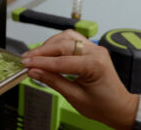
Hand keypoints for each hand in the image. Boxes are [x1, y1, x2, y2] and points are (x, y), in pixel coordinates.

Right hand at [21, 29, 138, 129]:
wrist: (119, 107)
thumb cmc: (103, 105)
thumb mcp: (75, 97)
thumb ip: (53, 81)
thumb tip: (35, 71)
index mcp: (95, 65)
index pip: (60, 61)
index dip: (40, 62)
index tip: (26, 64)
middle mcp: (96, 52)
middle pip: (62, 45)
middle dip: (41, 52)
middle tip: (26, 59)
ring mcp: (94, 48)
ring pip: (65, 37)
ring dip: (48, 44)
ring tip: (35, 55)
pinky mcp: (90, 48)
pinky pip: (70, 38)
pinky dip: (57, 42)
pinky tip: (48, 50)